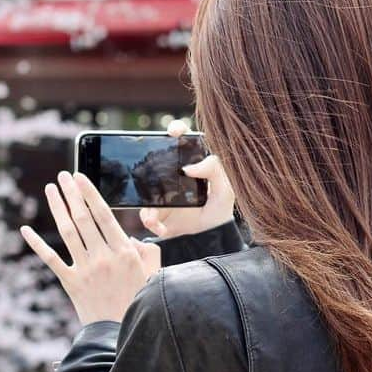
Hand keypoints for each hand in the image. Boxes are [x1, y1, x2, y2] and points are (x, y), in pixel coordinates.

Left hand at [21, 170, 160, 324]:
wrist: (120, 333)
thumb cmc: (139, 301)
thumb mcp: (153, 273)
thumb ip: (147, 250)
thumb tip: (133, 236)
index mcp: (124, 252)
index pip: (103, 215)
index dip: (90, 193)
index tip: (80, 176)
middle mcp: (103, 257)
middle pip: (83, 218)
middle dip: (72, 193)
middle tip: (63, 175)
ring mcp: (85, 270)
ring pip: (68, 232)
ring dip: (58, 207)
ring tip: (52, 189)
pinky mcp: (70, 283)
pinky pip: (50, 259)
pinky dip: (36, 244)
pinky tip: (25, 229)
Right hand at [139, 119, 234, 238]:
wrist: (210, 241)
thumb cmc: (219, 212)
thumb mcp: (225, 190)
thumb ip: (214, 170)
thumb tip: (189, 166)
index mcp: (194, 166)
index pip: (185, 142)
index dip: (177, 130)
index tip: (173, 132)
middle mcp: (175, 177)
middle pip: (158, 159)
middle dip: (149, 158)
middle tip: (150, 163)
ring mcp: (163, 194)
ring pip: (146, 189)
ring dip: (148, 202)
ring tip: (154, 217)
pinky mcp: (157, 212)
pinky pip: (146, 212)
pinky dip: (150, 220)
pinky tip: (160, 227)